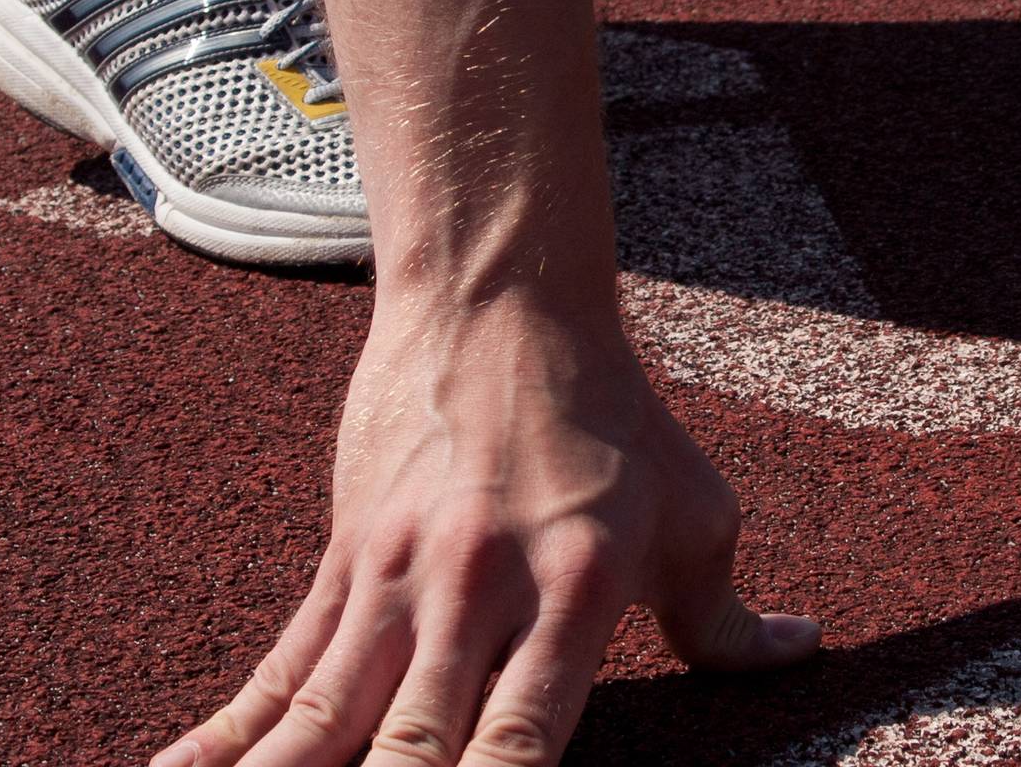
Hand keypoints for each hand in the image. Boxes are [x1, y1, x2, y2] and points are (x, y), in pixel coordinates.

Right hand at [153, 307, 819, 766]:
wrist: (502, 299)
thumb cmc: (616, 418)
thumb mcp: (697, 511)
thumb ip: (729, 616)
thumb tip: (797, 654)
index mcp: (575, 591)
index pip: (526, 736)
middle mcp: (476, 593)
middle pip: (409, 743)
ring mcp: (396, 581)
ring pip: (322, 718)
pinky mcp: (342, 565)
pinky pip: (278, 671)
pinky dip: (223, 736)